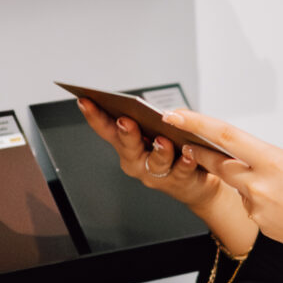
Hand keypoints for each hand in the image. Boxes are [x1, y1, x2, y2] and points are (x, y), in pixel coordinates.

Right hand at [74, 97, 256, 253]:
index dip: (95, 116)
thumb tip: (166, 114)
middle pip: (127, 147)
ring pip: (155, 163)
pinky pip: (181, 172)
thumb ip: (162, 118)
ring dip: (158, 151)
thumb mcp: (166, 127)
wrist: (197, 179)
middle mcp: (138, 161)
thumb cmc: (175, 150)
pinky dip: (184, 163)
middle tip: (124, 121)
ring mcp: (156, 174)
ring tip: (162, 141)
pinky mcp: (178, 182)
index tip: (85, 101)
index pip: (108, 128)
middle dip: (126, 134)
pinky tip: (188, 155)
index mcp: (129, 143)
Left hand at [162, 110, 282, 282]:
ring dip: (247, 180)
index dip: (195, 123)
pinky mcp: (263, 229)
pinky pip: (252, 207)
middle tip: (189, 139)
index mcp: (276, 163)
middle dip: (204, 152)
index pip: (225, 136)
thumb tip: (259, 162)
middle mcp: (262, 188)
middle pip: (219, 163)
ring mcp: (260, 211)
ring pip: (239, 187)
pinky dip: (261, 200)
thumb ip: (277, 162)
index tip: (174, 114)